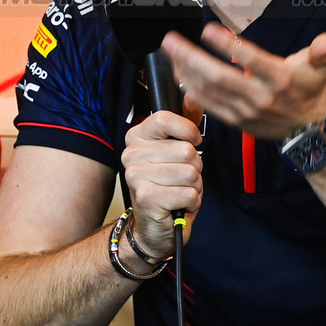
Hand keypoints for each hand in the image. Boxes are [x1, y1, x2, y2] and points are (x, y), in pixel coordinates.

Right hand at [120, 108, 202, 260]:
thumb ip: (185, 124)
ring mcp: (135, 176)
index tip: (192, 143)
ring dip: (194, 187)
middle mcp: (130, 154)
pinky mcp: (146, 198)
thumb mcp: (177, 151)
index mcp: (136, 137)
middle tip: (181, 178)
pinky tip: (178, 205)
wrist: (155, 227)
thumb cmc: (169, 185)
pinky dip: (192, 202)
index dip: (188, 131)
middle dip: (195, 168)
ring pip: (191, 173)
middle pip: (185, 150)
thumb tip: (194, 97)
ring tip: (179, 192)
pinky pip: (190, 193)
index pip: (164, 118)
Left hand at [162, 26, 325, 140]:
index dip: (229, 45)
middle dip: (192, 58)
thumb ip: (322, 53)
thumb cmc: (311, 89)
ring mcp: (245, 111)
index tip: (208, 29)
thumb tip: (325, 40)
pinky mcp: (236, 121)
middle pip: (221, 77)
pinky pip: (209, 105)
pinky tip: (178, 73)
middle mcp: (260, 97)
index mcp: (280, 79)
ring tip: (170, 51)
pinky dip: (191, 89)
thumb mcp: (322, 69)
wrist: (310, 129)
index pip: (252, 60)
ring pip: (210, 91)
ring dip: (186, 71)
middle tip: (171, 40)